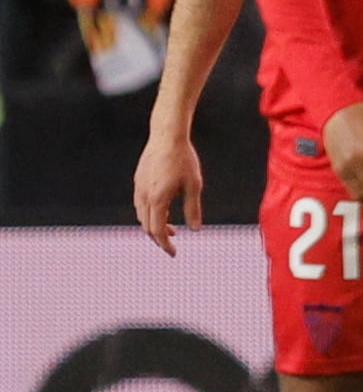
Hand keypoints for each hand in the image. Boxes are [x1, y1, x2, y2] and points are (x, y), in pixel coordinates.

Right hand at [133, 123, 202, 253]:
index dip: (165, 245)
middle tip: (172, 246)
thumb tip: (196, 230)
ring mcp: (138, 189)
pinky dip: (150, 215)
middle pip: (147, 227)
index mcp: (158, 199)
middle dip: (159, 239)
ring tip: (172, 230)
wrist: (167, 136)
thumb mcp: (194, 185)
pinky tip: (162, 212)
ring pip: (142, 216)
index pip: (157, 231)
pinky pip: (140, 205)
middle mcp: (144, 196)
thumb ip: (193, 209)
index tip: (173, 254)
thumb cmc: (184, 160)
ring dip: (154, 226)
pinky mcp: (138, 181)